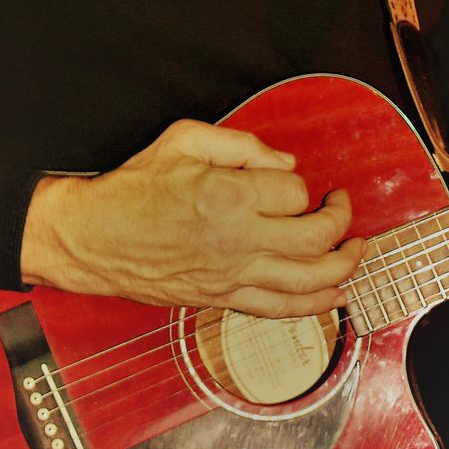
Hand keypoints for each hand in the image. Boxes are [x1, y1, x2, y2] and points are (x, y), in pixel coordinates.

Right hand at [20, 118, 364, 317]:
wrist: (92, 238)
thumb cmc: (132, 188)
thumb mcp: (182, 139)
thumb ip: (240, 143)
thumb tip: (284, 163)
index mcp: (227, 195)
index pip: (295, 191)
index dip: (302, 183)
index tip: (292, 180)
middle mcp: (237, 239)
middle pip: (316, 237)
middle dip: (341, 221)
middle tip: (340, 206)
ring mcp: (231, 276)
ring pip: (309, 281)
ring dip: (344, 266)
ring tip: (356, 250)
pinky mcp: (222, 300)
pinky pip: (281, 310)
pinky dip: (317, 305)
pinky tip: (335, 294)